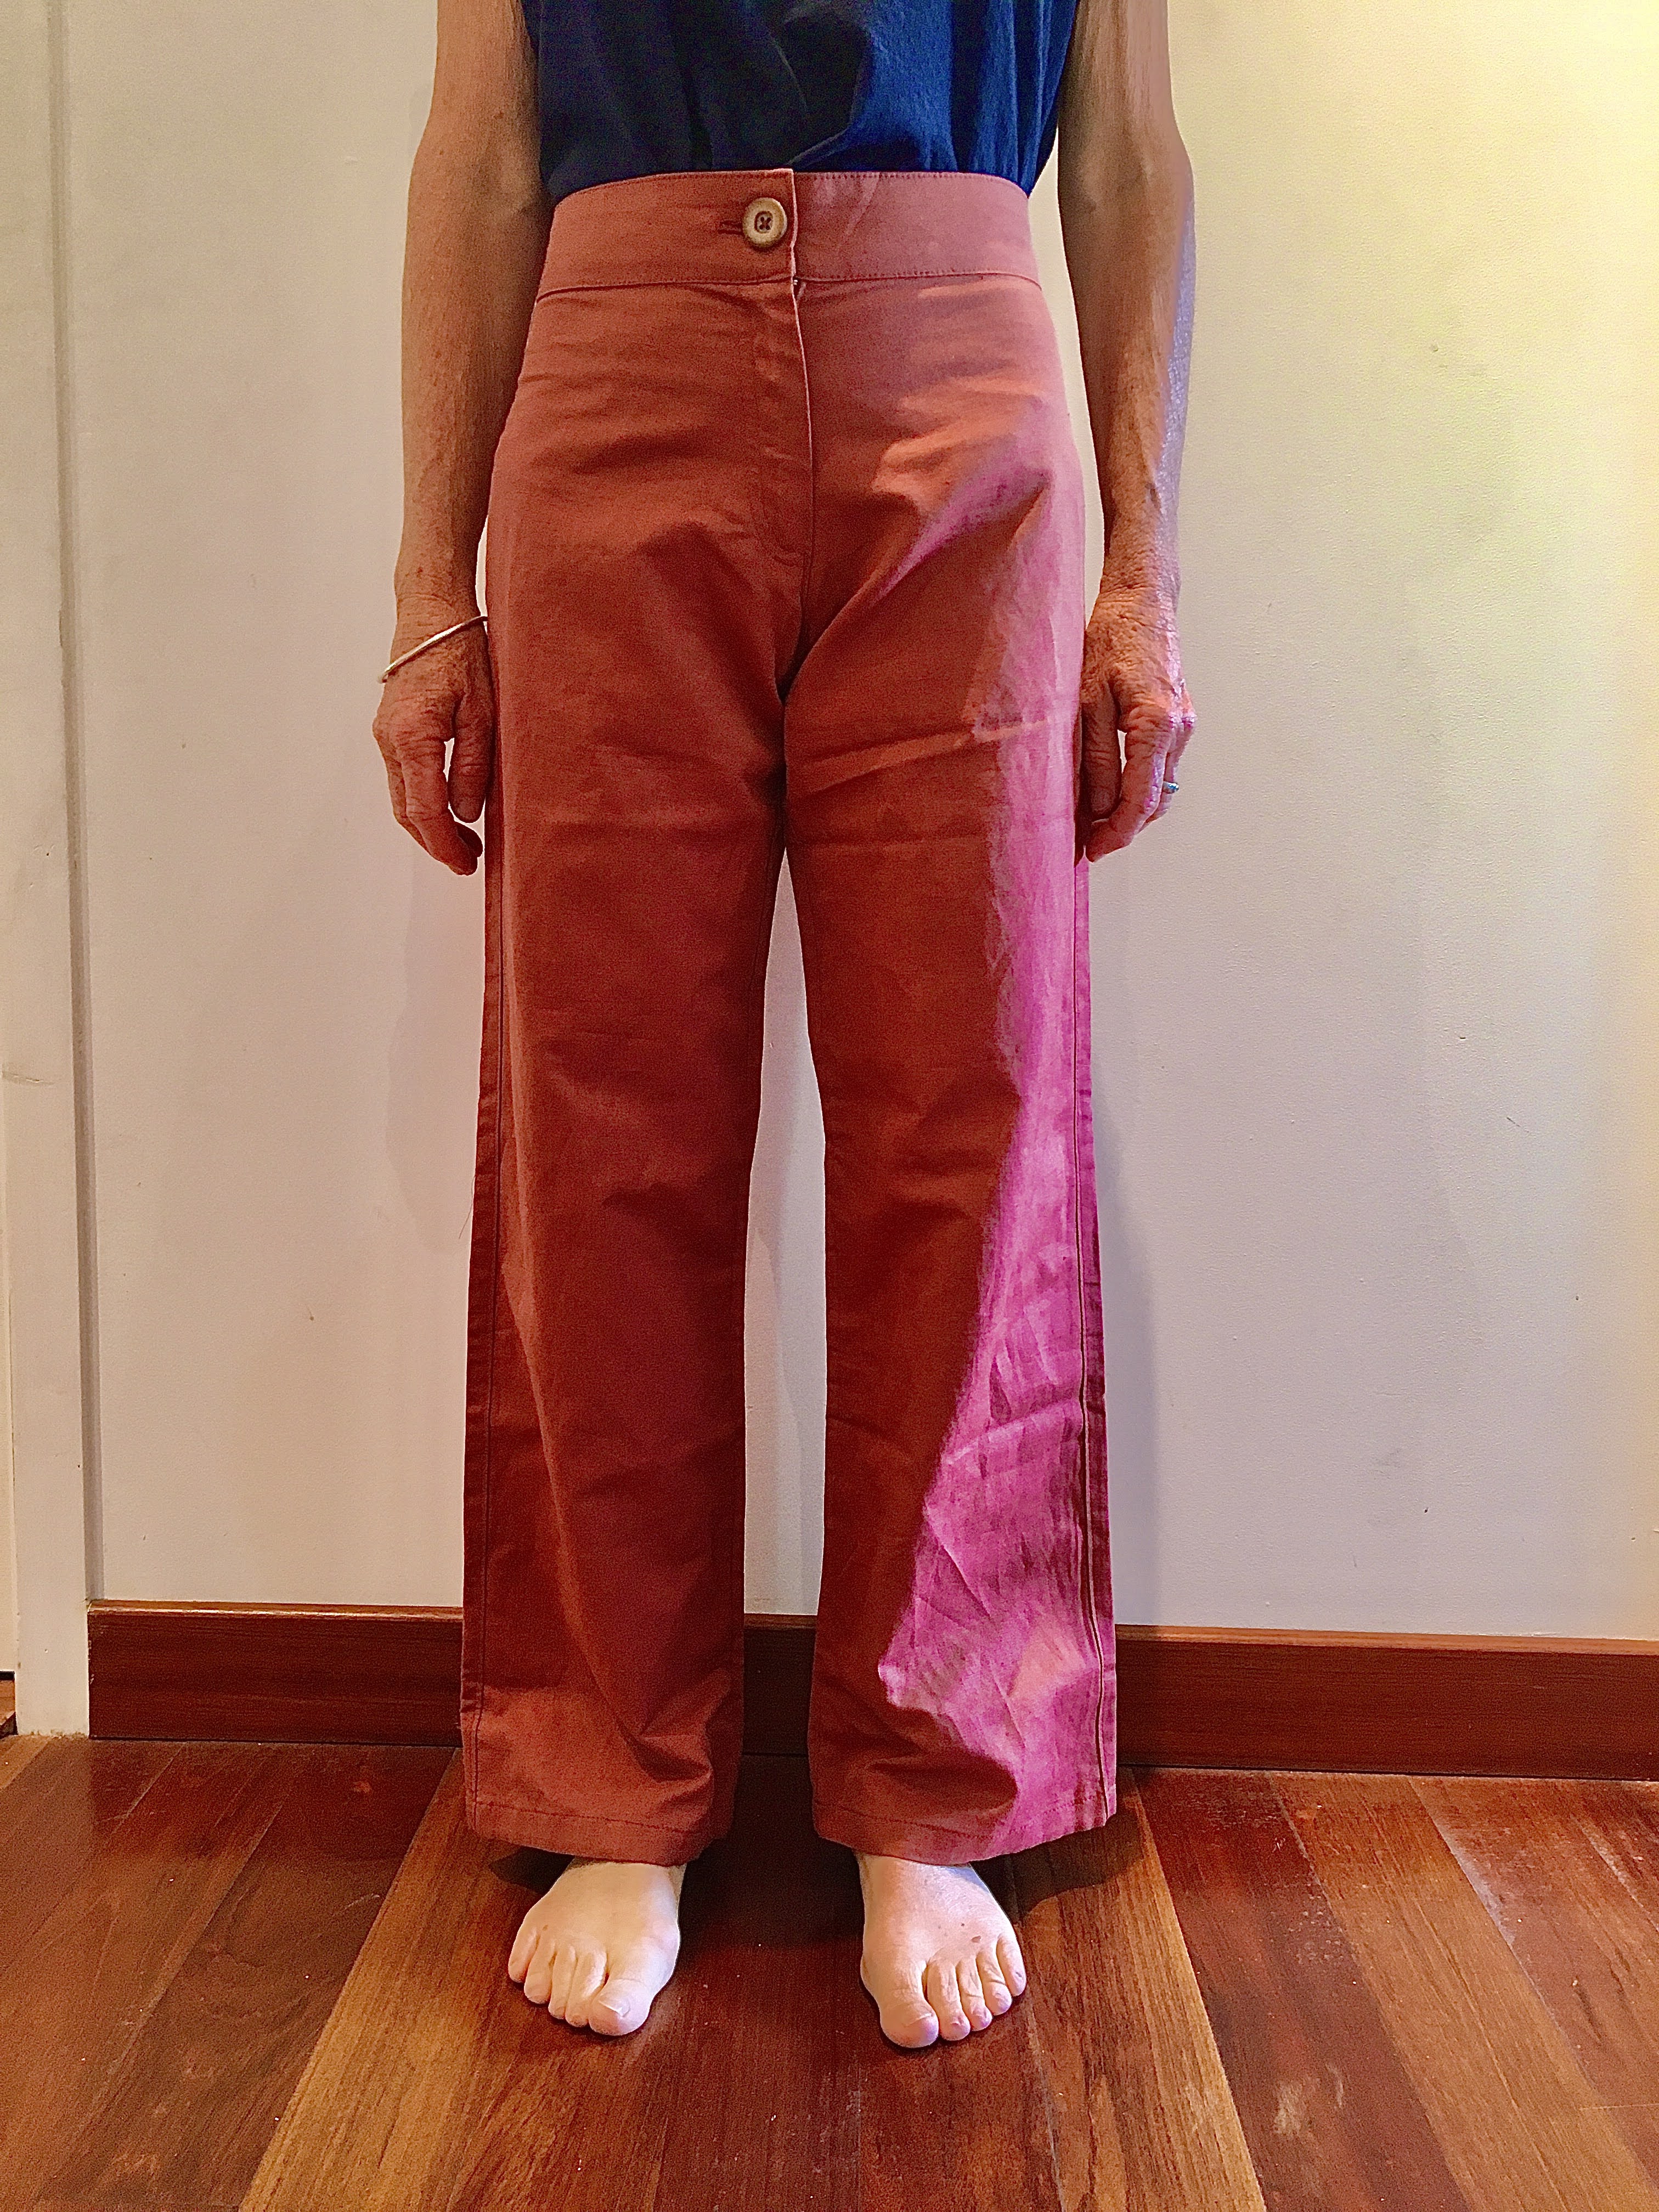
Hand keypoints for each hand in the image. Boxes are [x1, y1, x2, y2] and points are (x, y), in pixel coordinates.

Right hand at [372, 607, 494, 874]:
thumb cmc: (461, 652)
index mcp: (413, 737)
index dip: (445, 844)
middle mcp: (390, 740)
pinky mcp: (390, 730)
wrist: (431, 613)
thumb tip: (467, 813)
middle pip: (407, 811)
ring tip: (463, 842)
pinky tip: (447, 808)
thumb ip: (473, 766)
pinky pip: (403, 778)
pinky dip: (422, 802)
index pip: (425, 809)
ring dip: (428, 825)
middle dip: (436, 842)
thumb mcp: (482, 711)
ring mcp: (385, 736)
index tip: (465, 866)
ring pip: (402, 797)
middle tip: (467, 863)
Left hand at [1077, 580, 1194, 860]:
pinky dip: (1138, 788)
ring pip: (1161, 789)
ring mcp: (1185, 727)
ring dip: (1131, 812)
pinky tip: (1109, 792)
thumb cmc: (1110, 640)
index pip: (1140, 799)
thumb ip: (1094, 758)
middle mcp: (1180, 730)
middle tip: (1087, 845)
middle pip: (1155, 802)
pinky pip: (1160, 769)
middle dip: (1123, 829)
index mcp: (1157, 725)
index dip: (1116, 832)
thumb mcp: (1087, 700)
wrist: (1142, 601)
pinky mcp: (1181, 721)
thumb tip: (1096, 808)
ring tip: (1092, 823)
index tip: (1092, 851)